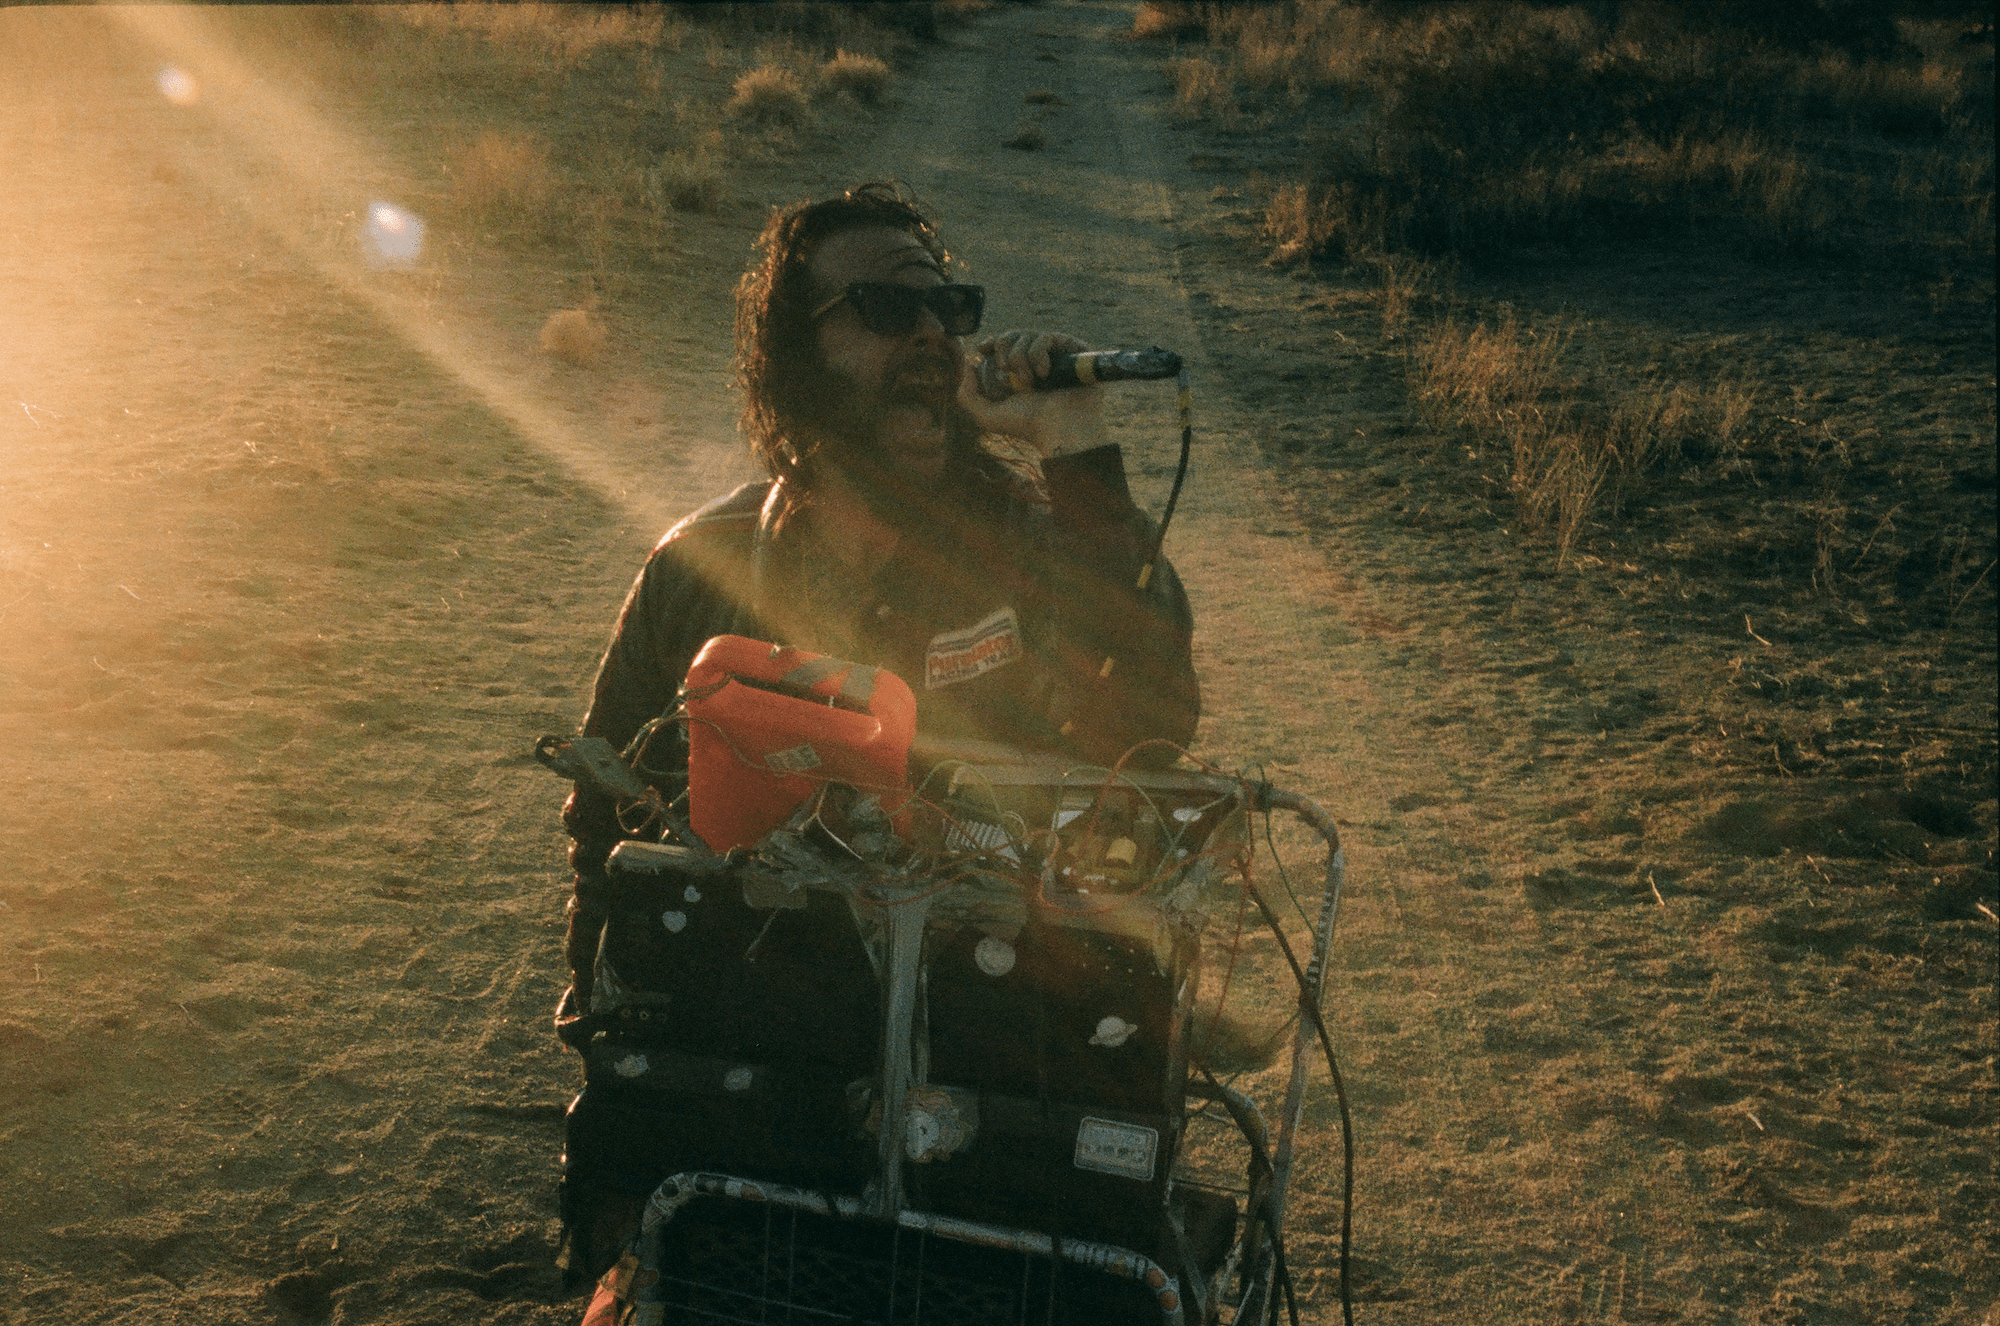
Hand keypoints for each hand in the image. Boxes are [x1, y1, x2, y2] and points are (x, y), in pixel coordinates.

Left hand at [958, 328, 1108, 458]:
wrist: (1059, 427)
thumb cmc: (1027, 425)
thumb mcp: (987, 416)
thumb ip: (967, 396)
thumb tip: (969, 365)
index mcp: (1018, 373)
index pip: (1004, 345)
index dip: (993, 342)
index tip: (984, 348)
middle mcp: (1037, 361)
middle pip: (1013, 335)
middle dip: (1004, 348)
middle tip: (1005, 369)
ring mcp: (1055, 354)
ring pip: (1028, 335)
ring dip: (1021, 357)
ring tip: (1029, 381)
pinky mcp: (1071, 350)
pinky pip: (1047, 337)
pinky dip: (1038, 354)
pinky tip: (1043, 373)